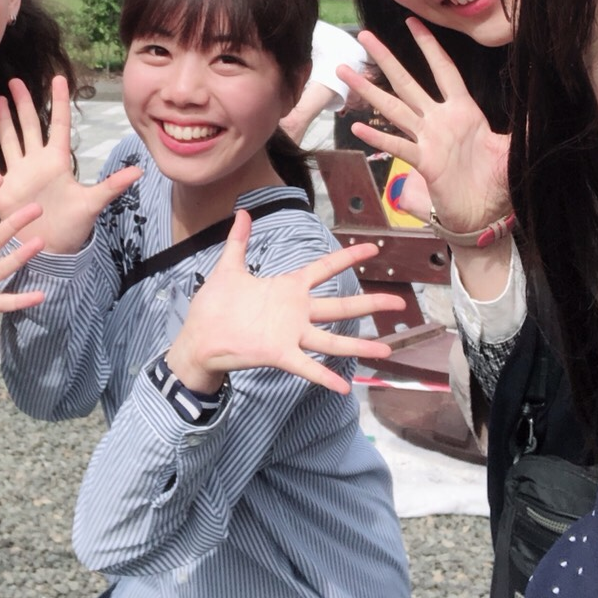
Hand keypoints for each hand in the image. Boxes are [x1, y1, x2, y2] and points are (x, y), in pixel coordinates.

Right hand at [0, 75, 141, 253]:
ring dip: (3, 121)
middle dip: (23, 103)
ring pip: (9, 140)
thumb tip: (141, 171)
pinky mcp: (3, 189)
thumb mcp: (94, 203)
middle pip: (29, 125)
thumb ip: (112, 185)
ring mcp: (19, 174)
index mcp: (58, 161)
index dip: (58, 102)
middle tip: (15, 81)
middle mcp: (37, 163)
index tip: (57, 79)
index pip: (58, 124)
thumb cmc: (74, 227)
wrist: (52, 251)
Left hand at [165, 212, 403, 394]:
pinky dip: (325, 377)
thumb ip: (239, 240)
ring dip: (359, 345)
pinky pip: (307, 367)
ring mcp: (290, 335)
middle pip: (340, 306)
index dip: (348, 257)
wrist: (198, 338)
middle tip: (399, 301)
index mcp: (287, 289)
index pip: (324, 269)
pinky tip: (345, 386)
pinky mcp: (279, 354)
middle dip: (370, 304)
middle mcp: (295, 312)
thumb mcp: (229, 268)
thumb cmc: (214, 305)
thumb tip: (242, 211)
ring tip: (386, 350)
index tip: (373, 249)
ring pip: (332, 340)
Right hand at [337, 18, 510, 233]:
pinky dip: (380, 137)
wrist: (486, 216)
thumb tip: (548, 98)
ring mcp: (427, 141)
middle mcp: (439, 121)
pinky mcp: (424, 163)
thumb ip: (527, 124)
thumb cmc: (497, 181)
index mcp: (462, 112)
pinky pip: (399, 146)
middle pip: (408, 83)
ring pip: (394, 109)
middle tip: (363, 36)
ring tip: (346, 72)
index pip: (443, 71)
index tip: (412, 23)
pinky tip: (359, 126)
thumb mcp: (516, 147)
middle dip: (386, 59)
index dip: (429, 47)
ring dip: (370, 91)